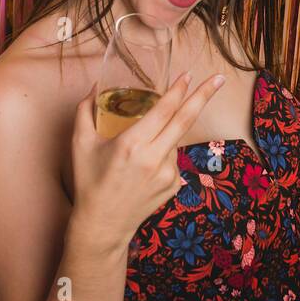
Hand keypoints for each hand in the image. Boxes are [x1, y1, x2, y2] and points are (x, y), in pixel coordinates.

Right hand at [69, 70, 225, 249]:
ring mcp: (169, 174)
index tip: (188, 75)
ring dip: (164, 136)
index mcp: (132, 145)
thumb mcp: (80, 144)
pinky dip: (162, 155)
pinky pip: (173, 159)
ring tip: (136, 157)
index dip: (178, 91)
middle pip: (186, 120)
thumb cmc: (89, 182)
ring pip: (174, 141)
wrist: (103, 225)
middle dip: (204, 96)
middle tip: (219, 79)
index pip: (164, 110)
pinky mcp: (175, 185)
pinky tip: (143, 171)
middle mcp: (155, 158)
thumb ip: (85, 111)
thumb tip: (93, 86)